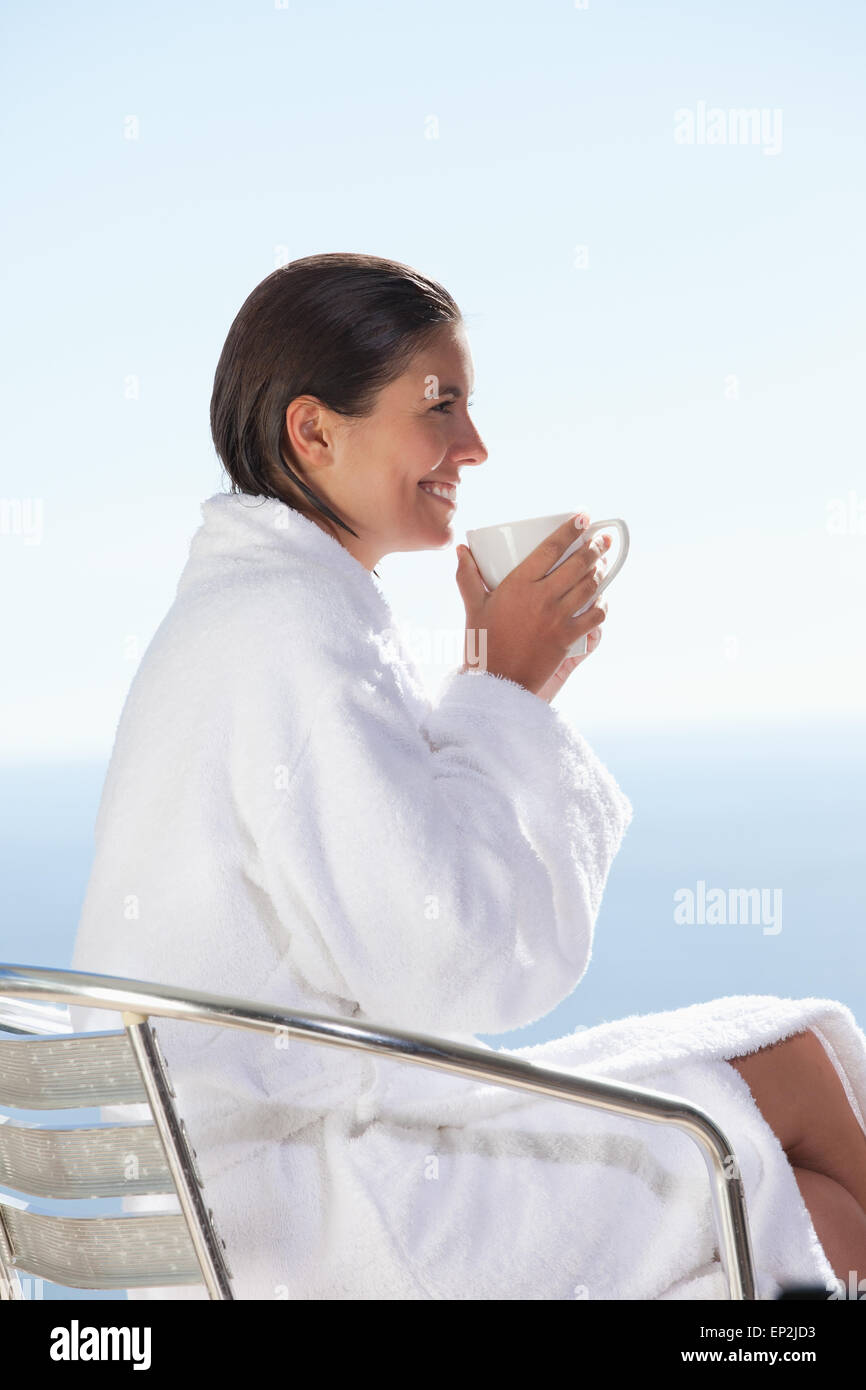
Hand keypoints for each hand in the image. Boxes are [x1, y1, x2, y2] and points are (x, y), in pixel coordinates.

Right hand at [455, 514, 609, 696]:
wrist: (497, 683)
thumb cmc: (482, 644)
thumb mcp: (473, 607)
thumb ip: (467, 576)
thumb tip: (461, 549)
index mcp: (518, 584)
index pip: (550, 548)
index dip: (570, 530)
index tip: (583, 518)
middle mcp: (541, 597)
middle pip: (577, 564)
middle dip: (594, 547)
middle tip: (602, 538)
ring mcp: (557, 618)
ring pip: (589, 586)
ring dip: (600, 570)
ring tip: (604, 560)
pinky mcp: (568, 638)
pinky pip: (595, 616)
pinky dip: (602, 604)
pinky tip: (602, 598)